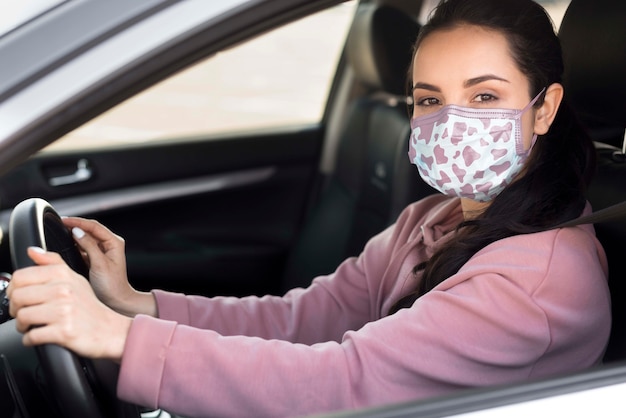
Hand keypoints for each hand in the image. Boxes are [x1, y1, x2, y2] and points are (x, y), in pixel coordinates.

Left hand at [7, 247, 130, 360]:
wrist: (110, 330)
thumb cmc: (90, 307)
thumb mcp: (76, 279)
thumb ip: (53, 263)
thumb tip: (32, 251)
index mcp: (63, 276)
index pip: (20, 277)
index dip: (13, 289)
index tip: (18, 296)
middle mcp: (63, 291)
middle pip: (17, 297)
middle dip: (15, 309)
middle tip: (22, 313)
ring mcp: (64, 311)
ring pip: (22, 317)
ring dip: (21, 326)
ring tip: (30, 326)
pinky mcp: (63, 331)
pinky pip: (32, 336)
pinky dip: (30, 340)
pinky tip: (38, 336)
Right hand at [62, 217, 156, 316]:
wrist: (116, 300)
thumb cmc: (112, 285)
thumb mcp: (99, 264)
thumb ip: (88, 246)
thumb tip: (77, 231)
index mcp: (114, 242)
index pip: (94, 226)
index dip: (78, 222)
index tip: (64, 220)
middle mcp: (109, 244)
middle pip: (89, 230)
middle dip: (75, 226)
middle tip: (59, 223)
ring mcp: (102, 251)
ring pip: (85, 238)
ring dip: (73, 235)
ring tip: (60, 232)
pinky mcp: (95, 258)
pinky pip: (82, 248)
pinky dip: (74, 245)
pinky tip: (65, 244)